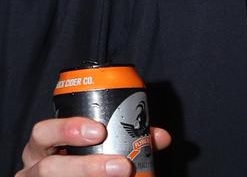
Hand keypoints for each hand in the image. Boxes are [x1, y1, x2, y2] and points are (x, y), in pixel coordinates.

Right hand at [17, 117, 170, 176]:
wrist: (72, 176)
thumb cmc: (81, 158)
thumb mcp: (95, 145)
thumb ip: (125, 138)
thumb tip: (160, 137)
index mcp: (43, 145)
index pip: (43, 131)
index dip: (68, 129)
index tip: (100, 131)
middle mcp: (33, 168)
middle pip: (47, 168)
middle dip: (86, 167)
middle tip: (122, 166)